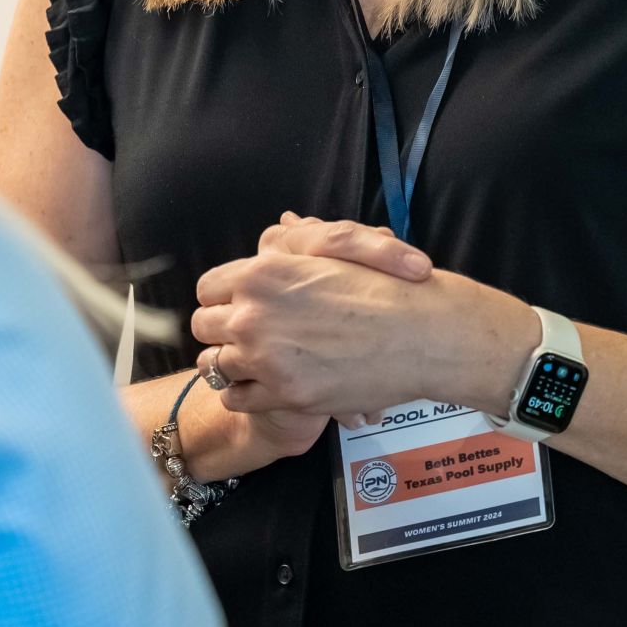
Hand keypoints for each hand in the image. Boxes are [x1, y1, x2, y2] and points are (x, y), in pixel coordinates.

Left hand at [191, 215, 535, 421]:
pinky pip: (236, 398)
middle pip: (204, 326)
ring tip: (257, 363)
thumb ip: (297, 244)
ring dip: (232, 363)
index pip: (208, 288)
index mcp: (262, 274)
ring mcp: (266, 358)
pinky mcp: (284, 395)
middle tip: (246, 337)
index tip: (238, 306)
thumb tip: (281, 228)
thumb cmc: (386, 287)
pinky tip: (266, 386)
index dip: (223, 298)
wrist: (423, 336)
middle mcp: (254, 315)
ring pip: (216, 364)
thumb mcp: (338, 249)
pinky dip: (245, 394)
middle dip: (221, 330)